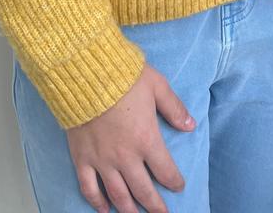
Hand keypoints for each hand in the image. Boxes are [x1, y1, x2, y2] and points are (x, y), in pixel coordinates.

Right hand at [67, 64, 195, 212]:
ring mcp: (102, 161)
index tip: (179, 186)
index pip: (165, 170)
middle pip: (143, 190)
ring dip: (129, 210)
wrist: (86, 74)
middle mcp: (125, 157)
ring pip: (118, 195)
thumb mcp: (157, 86)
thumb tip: (190, 125)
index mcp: (146, 139)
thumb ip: (174, 108)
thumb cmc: (124, 77)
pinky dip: (97, 202)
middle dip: (155, 206)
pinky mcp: (82, 158)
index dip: (174, 181)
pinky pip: (89, 187)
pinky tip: (104, 210)